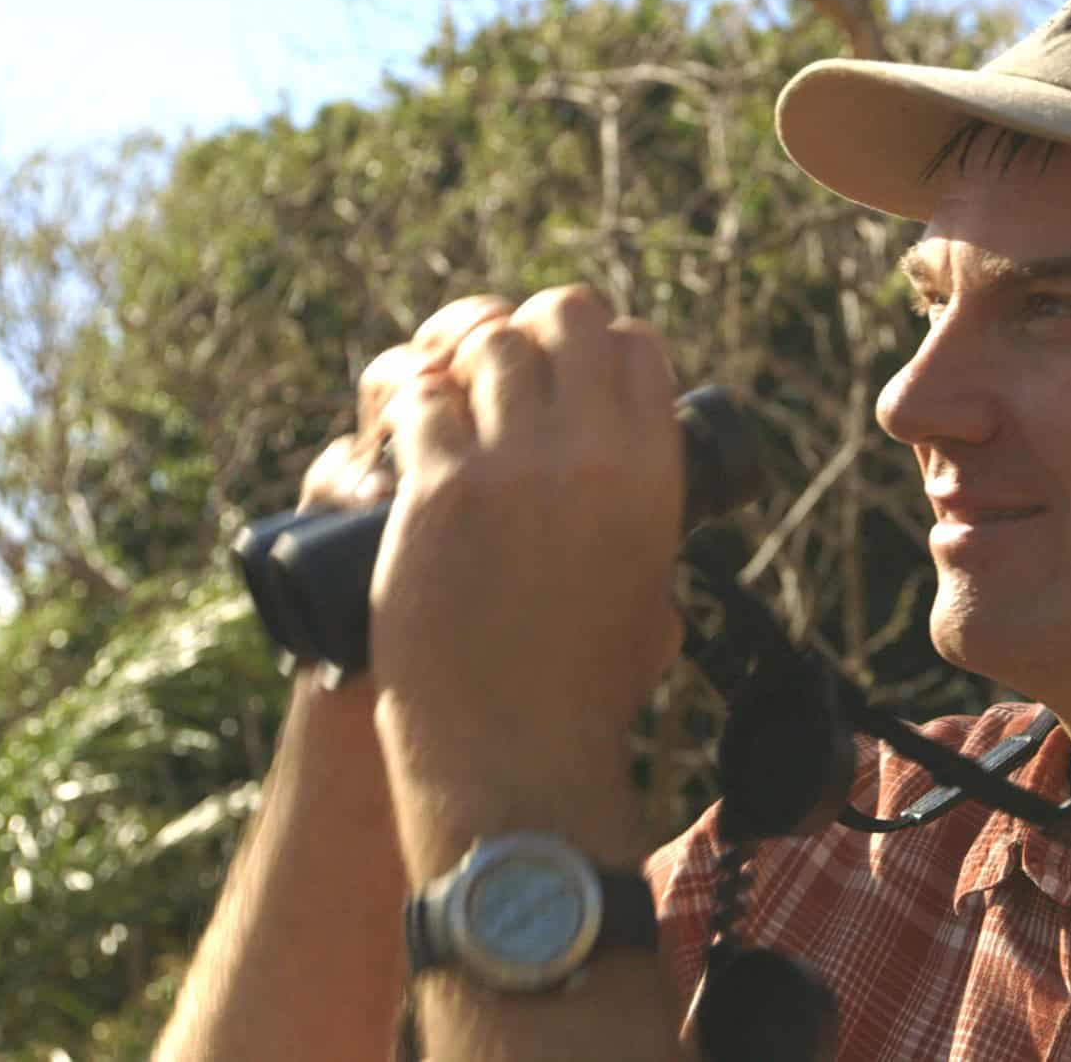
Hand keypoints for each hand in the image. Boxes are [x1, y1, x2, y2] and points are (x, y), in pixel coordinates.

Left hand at [365, 285, 683, 872]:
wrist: (518, 755)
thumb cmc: (587, 688)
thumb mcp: (652, 588)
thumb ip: (648, 521)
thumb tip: (630, 484)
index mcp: (656, 472)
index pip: (636, 345)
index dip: (602, 348)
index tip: (574, 378)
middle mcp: (592, 453)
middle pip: (566, 314)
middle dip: (536, 332)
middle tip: (511, 377)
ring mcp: (512, 467)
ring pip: (487, 342)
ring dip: (469, 364)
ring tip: (460, 406)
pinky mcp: (437, 493)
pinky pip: (420, 401)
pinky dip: (414, 409)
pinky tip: (414, 437)